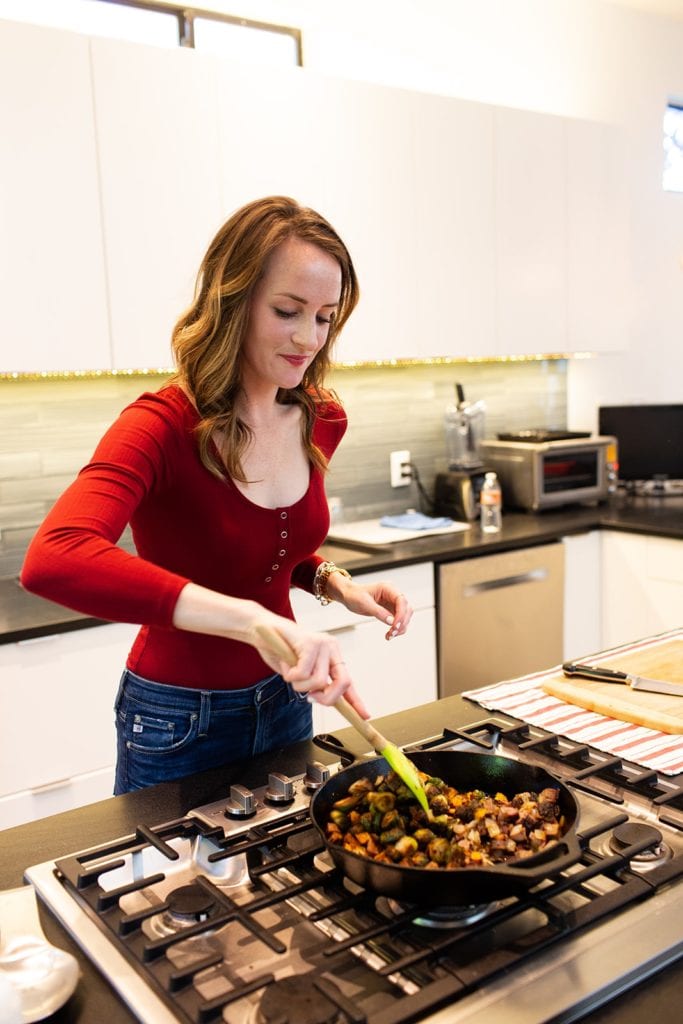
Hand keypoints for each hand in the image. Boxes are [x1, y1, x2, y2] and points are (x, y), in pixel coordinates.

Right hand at [251, 619, 369, 716]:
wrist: (261, 628)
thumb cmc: (278, 649)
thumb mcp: (299, 672)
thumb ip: (313, 684)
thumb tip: (323, 699)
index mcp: (331, 656)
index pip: (348, 681)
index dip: (356, 701)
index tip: (365, 716)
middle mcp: (331, 648)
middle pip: (343, 682)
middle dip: (326, 698)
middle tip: (309, 698)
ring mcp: (322, 643)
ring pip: (318, 681)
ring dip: (299, 685)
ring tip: (289, 672)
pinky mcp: (310, 642)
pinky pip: (303, 673)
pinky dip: (290, 675)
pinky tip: (285, 664)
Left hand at [325, 577, 412, 639]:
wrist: (349, 596)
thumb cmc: (354, 595)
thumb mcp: (364, 603)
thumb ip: (379, 612)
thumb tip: (391, 622)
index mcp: (387, 588)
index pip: (401, 600)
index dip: (401, 614)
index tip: (395, 626)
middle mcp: (393, 594)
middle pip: (406, 609)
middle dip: (402, 622)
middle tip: (392, 633)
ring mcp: (392, 603)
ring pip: (405, 616)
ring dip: (400, 627)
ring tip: (390, 636)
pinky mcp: (390, 610)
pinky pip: (398, 620)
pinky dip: (396, 629)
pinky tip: (389, 634)